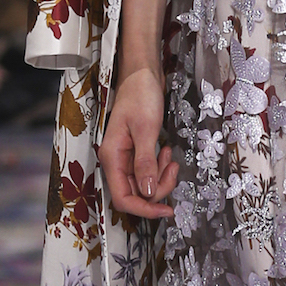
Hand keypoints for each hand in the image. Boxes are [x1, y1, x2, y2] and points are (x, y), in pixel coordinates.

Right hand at [99, 64, 177, 218]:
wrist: (142, 75)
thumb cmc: (140, 96)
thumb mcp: (146, 129)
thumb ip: (145, 163)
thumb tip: (148, 193)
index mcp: (112, 158)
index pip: (123, 199)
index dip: (145, 209)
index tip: (167, 210)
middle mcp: (116, 161)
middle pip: (136, 194)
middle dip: (157, 189)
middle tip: (173, 170)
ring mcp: (125, 158)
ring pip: (144, 184)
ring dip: (160, 178)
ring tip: (171, 158)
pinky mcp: (135, 152)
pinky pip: (147, 171)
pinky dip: (159, 167)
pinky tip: (167, 152)